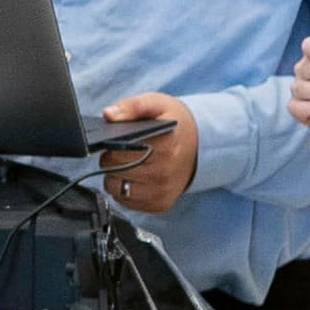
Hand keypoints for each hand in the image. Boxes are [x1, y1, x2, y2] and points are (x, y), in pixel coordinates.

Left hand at [96, 87, 198, 212]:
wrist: (201, 146)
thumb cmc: (175, 125)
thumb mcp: (157, 104)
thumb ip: (132, 106)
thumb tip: (109, 114)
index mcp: (164, 147)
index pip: (116, 152)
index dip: (111, 145)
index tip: (119, 141)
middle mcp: (164, 173)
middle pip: (113, 170)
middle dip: (112, 159)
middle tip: (124, 151)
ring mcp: (162, 192)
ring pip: (115, 189)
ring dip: (116, 177)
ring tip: (129, 164)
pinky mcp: (159, 205)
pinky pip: (126, 201)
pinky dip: (124, 190)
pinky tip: (136, 178)